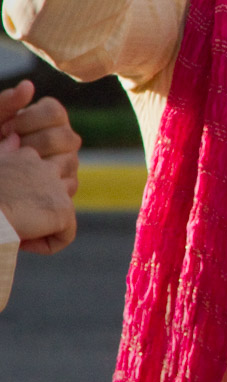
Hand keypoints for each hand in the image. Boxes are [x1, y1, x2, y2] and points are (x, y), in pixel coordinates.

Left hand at [0, 81, 80, 203]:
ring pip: (67, 162)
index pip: (55, 112)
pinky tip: (22, 182)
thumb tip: (28, 85)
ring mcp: (70, 161)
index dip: (28, 121)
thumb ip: (7, 103)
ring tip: (16, 167)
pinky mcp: (68, 186)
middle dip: (31, 144)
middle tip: (10, 149)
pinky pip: (64, 185)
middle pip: (64, 137)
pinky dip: (42, 184)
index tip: (5, 129)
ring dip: (36, 165)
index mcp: (51, 117)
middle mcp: (66, 137)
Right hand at [0, 132, 75, 253]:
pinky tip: (22, 243)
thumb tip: (15, 136)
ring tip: (14, 233)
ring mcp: (55, 187)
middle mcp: (44, 167)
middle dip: (36, 213)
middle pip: (51, 197)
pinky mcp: (62, 209)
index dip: (22, 201)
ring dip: (40, 228)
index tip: (2, 209)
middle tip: (10, 224)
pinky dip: (45, 245)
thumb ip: (4, 152)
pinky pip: (65, 235)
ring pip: (58, 215)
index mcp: (25, 156)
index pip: (38, 180)